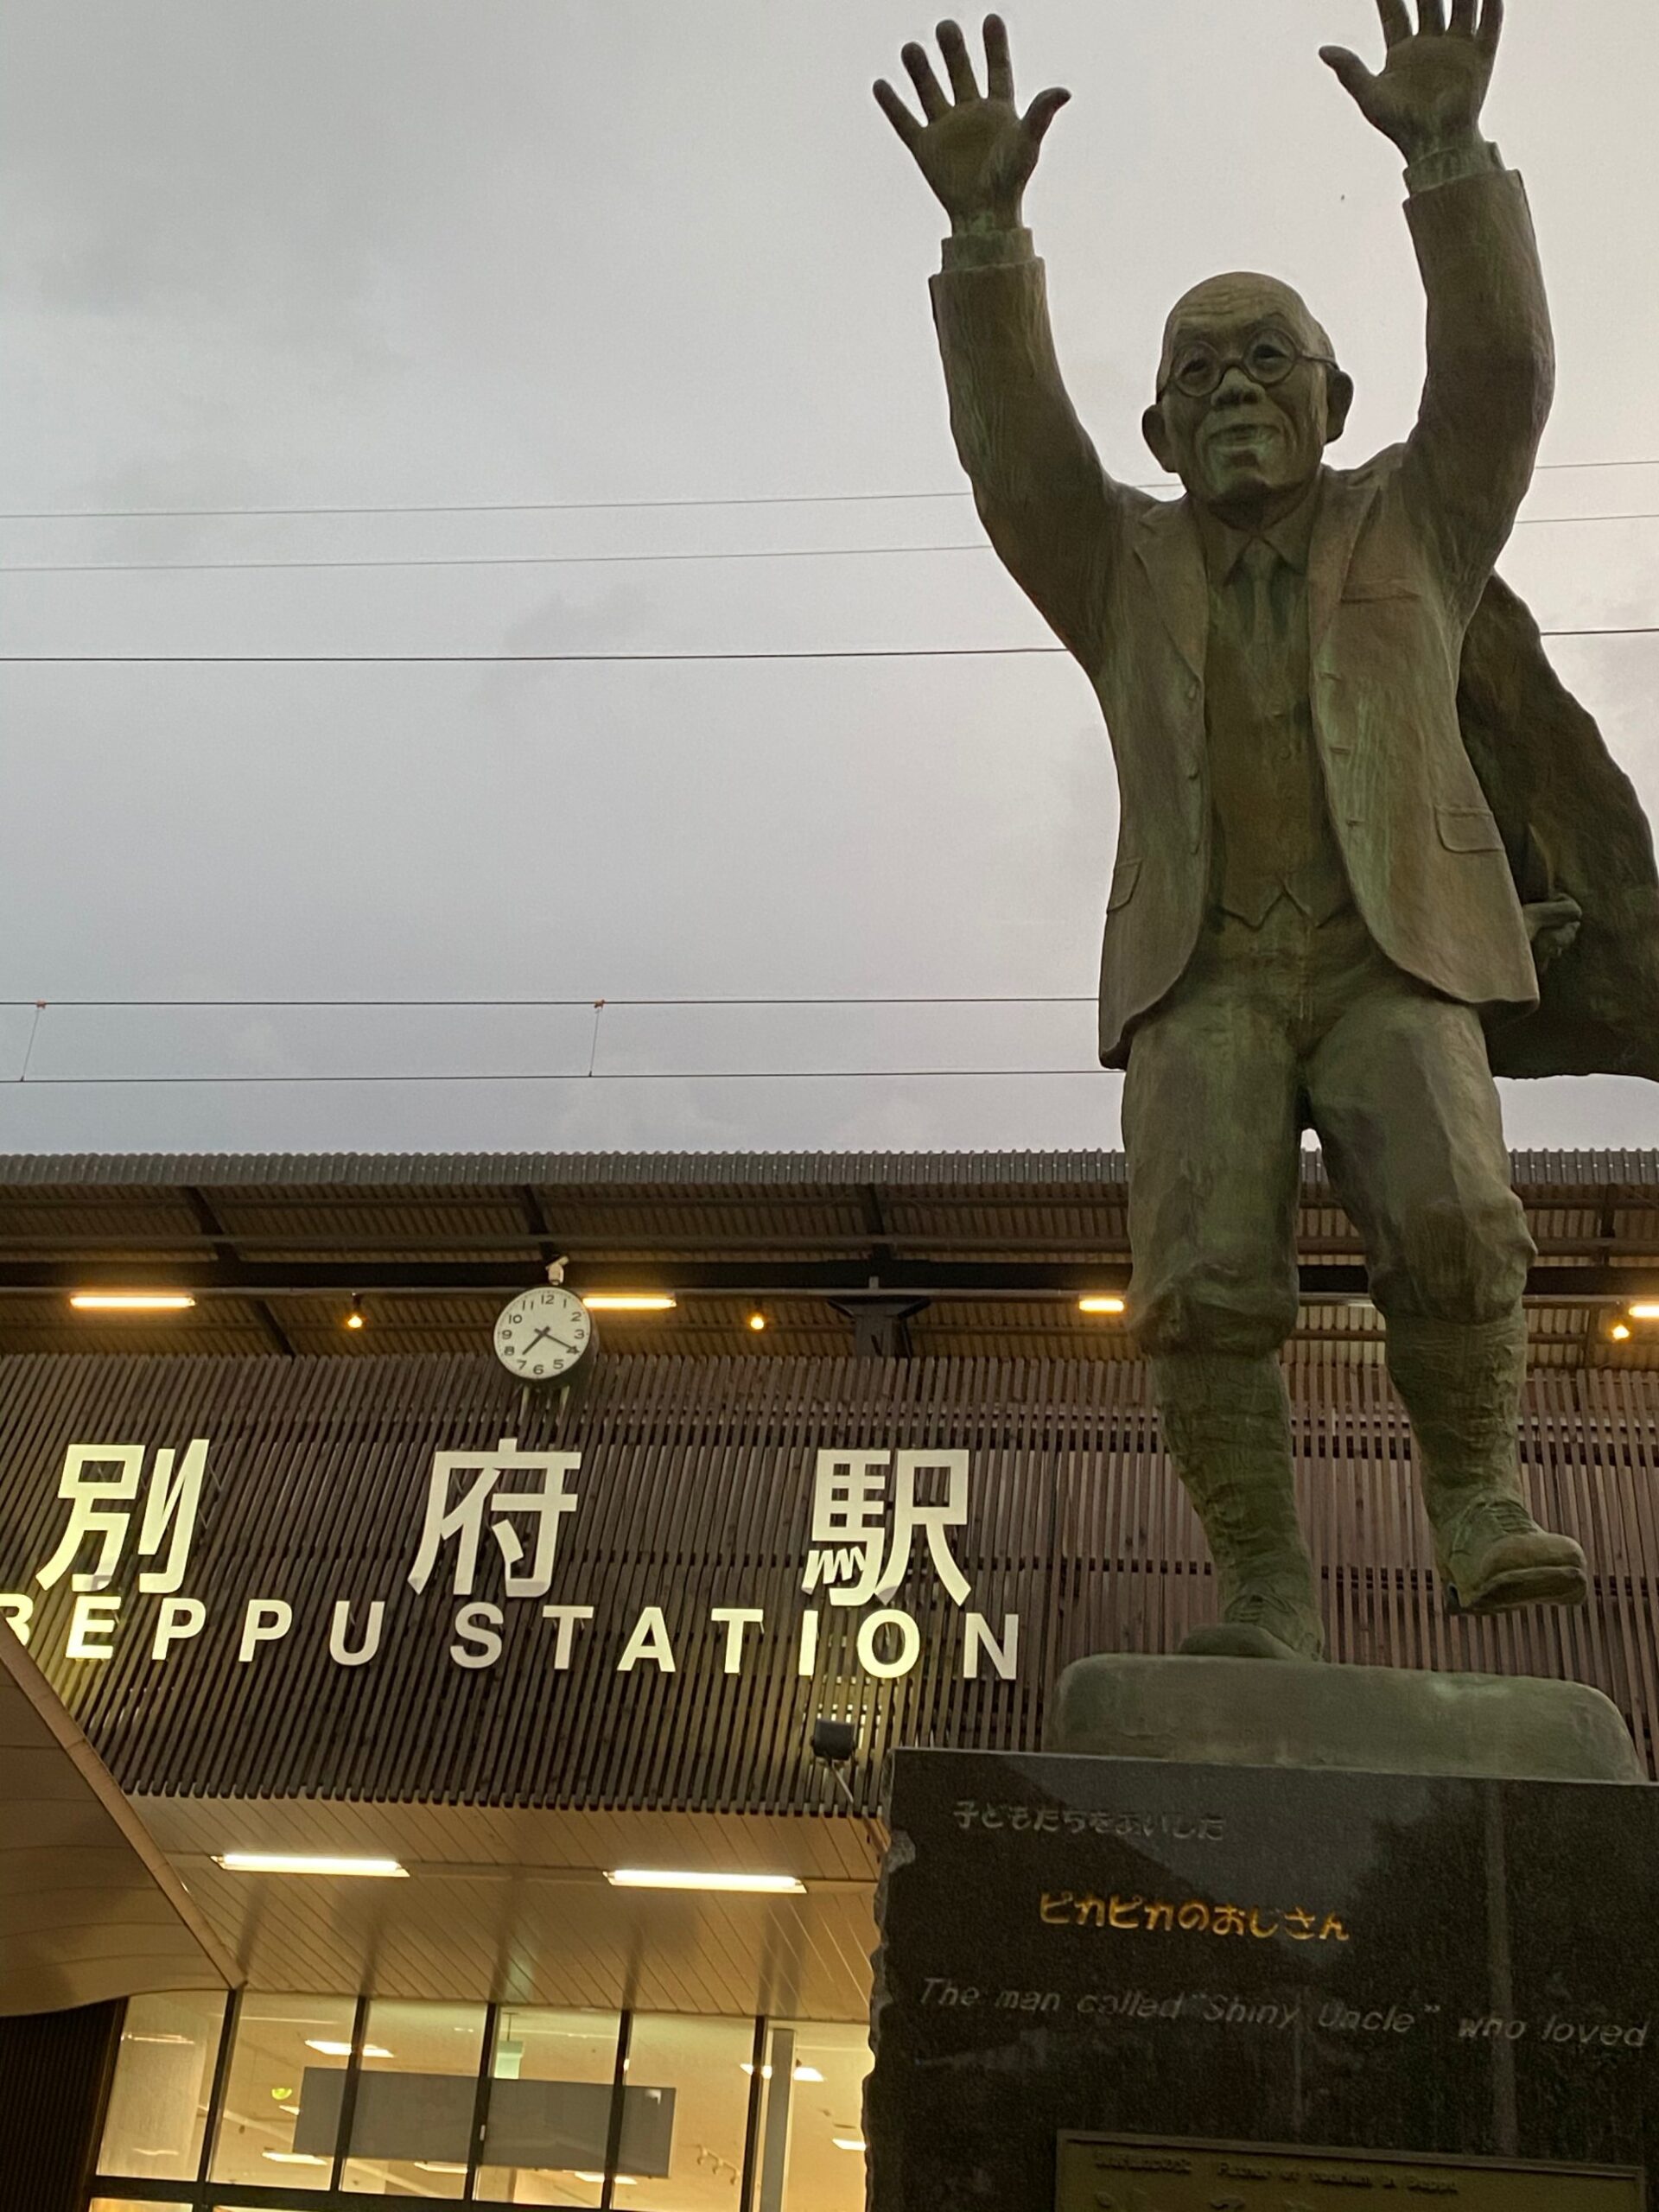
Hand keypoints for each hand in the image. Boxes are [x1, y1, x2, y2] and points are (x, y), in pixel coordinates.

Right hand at [874, 15, 1069, 233]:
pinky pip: (905, 122)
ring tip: (911, 48)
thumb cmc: (1010, 182)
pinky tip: (880, 84)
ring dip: (920, 71)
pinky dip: (892, 105)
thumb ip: (1041, 114)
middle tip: (945, 27)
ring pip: (930, 91)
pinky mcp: (925, 148)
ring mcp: (946, 130)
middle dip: (953, 51)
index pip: (997, 70)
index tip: (991, 19)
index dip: (995, 46)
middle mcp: (971, 114)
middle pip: (960, 73)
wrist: (984, 217)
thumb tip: (1064, 91)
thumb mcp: (1027, 144)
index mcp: (998, 110)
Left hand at [1321, 0, 1502, 163]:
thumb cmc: (1400, 126)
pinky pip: (1488, 24)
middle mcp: (1430, 44)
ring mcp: (1456, 48)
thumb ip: (1350, 71)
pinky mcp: (1480, 58)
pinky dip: (1490, 5)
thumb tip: (1323, 50)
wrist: (1435, 147)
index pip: (1394, 11)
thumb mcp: (1370, 97)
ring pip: (1461, 4)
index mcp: (1403, 51)